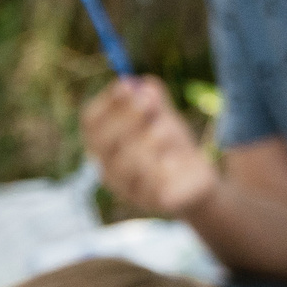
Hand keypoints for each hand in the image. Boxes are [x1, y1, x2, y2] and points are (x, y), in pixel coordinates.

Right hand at [79, 78, 217, 217]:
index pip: (91, 121)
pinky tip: (176, 161)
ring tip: (172, 133)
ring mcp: (126, 189)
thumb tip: (142, 86)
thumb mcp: (163, 117)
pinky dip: (168, 163)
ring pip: (128, 161)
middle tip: (149, 102)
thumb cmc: (170, 145)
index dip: (107, 102)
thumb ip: (154, 99)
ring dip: (152, 139)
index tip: (126, 85)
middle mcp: (107, 167)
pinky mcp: (151, 202)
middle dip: (126, 117)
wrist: (195, 181)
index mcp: (103, 144)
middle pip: (103, 141)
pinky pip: (155, 180)